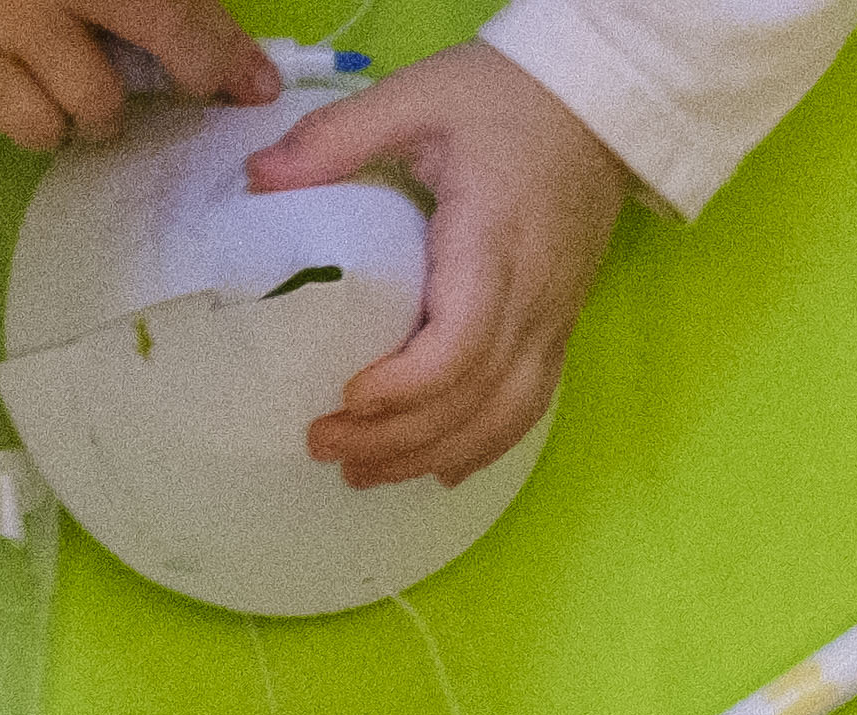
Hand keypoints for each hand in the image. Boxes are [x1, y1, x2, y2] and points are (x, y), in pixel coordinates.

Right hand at [0, 0, 272, 145]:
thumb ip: (112, 2)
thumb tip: (195, 33)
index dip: (223, 39)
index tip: (254, 75)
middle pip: (164, 23)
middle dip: (203, 68)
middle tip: (212, 89)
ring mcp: (7, 18)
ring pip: (101, 96)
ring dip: (103, 112)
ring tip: (84, 99)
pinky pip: (37, 125)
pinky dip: (47, 128)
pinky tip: (35, 109)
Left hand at [244, 43, 624, 488]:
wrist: (598, 109)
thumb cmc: (505, 99)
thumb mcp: (413, 96)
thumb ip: (335, 137)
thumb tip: (258, 182)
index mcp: (495, 242)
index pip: (462, 342)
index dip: (406, 385)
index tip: (346, 398)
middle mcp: (534, 298)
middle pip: (476, 397)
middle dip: (400, 437)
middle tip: (324, 448)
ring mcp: (554, 322)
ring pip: (505, 416)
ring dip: (434, 455)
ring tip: (365, 476)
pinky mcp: (560, 330)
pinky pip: (527, 408)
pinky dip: (481, 449)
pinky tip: (437, 472)